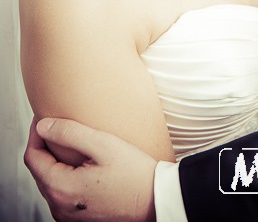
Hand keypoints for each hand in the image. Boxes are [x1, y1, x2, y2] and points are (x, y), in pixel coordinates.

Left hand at [24, 117, 156, 221]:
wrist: (155, 200)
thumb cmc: (134, 174)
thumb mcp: (103, 145)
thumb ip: (69, 133)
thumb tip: (42, 126)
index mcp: (61, 189)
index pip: (32, 157)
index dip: (35, 132)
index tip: (43, 115)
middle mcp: (59, 207)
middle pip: (39, 170)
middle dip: (44, 145)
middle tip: (56, 124)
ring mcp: (68, 216)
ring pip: (50, 182)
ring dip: (54, 160)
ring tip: (68, 141)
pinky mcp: (79, 218)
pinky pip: (62, 193)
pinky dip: (64, 175)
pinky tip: (79, 163)